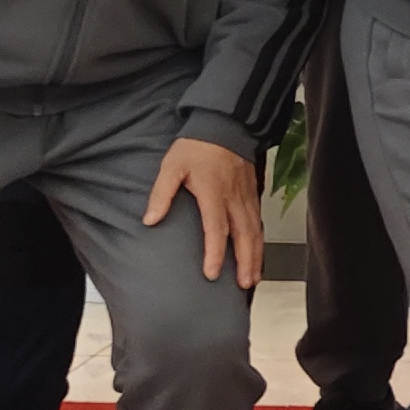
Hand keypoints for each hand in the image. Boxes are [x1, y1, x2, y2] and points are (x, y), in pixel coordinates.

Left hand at [144, 135, 264, 285]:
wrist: (224, 125)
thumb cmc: (196, 147)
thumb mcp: (172, 166)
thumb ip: (161, 194)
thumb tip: (150, 220)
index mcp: (214, 193)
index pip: (216, 228)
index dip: (215, 253)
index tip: (212, 274)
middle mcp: (234, 198)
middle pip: (244, 235)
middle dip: (245, 262)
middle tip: (244, 285)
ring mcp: (246, 196)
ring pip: (255, 231)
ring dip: (255, 256)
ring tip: (253, 279)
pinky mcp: (252, 193)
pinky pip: (258, 222)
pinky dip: (259, 241)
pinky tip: (257, 253)